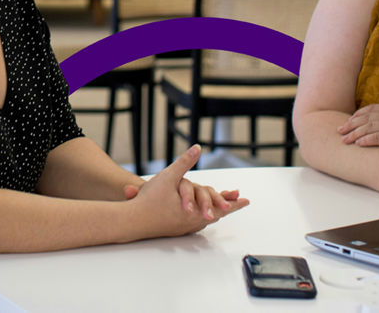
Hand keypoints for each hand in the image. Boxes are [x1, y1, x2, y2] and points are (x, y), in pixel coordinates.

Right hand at [129, 145, 248, 236]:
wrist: (132, 220)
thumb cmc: (149, 200)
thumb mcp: (169, 176)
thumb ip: (185, 162)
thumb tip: (198, 147)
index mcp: (195, 211)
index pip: (221, 206)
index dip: (234, 201)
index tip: (246, 200)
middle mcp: (192, 222)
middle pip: (216, 214)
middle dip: (227, 206)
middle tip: (239, 202)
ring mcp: (184, 227)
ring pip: (205, 220)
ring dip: (214, 211)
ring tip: (221, 208)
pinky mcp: (175, 230)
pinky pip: (194, 223)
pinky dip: (201, 217)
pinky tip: (199, 215)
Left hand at [339, 104, 378, 157]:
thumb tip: (370, 125)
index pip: (371, 109)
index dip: (357, 115)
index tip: (347, 123)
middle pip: (368, 117)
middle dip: (351, 125)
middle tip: (340, 132)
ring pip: (370, 126)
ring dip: (355, 133)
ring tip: (345, 140)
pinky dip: (367, 140)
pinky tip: (359, 144)